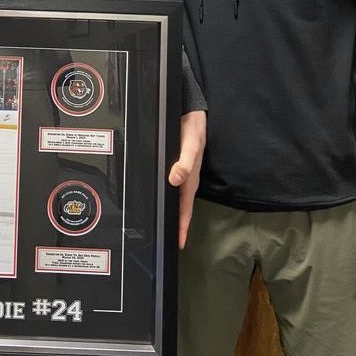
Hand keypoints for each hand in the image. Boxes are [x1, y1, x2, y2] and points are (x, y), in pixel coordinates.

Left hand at [168, 110, 205, 249]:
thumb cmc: (193, 128)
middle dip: (177, 224)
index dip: (183, 226)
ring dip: (173, 211)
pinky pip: (173, 185)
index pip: (185, 208)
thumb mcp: (190, 144)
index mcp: (190, 177)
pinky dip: (168, 195)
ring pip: (176, 197)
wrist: (192, 111)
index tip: (179, 243)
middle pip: (181, 206)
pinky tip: (161, 197)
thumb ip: (185, 162)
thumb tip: (175, 179)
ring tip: (164, 225)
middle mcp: (186, 177)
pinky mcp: (177, 164)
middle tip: (168, 240)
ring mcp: (182, 172)